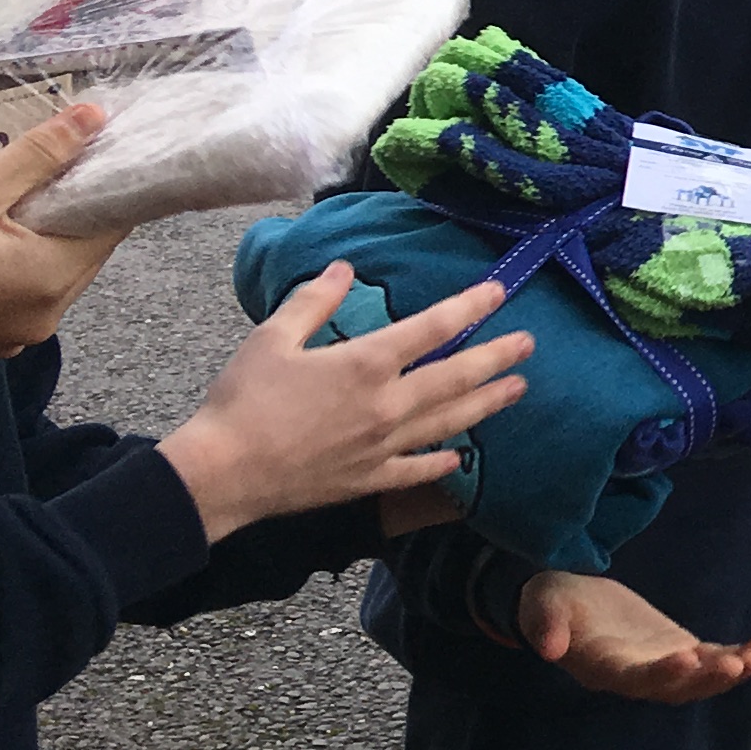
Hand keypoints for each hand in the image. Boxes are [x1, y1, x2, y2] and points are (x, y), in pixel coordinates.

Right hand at [0, 103, 123, 358]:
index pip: (110, 226)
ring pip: (55, 272)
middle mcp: (45, 318)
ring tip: (9, 200)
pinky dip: (18, 264)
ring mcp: (17, 335)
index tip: (90, 152)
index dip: (105, 184)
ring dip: (43, 236)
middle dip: (70, 209)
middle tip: (40, 169)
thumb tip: (94, 119)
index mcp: (49, 281)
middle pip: (85, 251)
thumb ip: (39, 155)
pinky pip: (24, 293)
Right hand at [156, 267, 532, 543]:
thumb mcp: (272, 338)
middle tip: (528, 345)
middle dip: (496, 358)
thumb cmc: (242, 400)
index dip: (469, 307)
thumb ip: (313, 301)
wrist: (222, 473)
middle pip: (456, 377)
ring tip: (517, 389)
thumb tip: (342, 268)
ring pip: (448, 422)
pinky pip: (416, 470)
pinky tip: (459, 457)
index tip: (498, 293)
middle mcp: (385, 406)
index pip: (432, 328)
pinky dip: (442, 463)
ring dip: (487, 404)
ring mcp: (382, 447)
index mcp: (365, 365)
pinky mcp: (368, 480)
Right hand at [518, 569, 750, 702]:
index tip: (687, 658)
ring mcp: (660, 666)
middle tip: (737, 663)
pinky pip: (710, 659)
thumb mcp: (542, 607)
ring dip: (729, 672)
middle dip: (707, 678)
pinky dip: (736, 656)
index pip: (635, 678)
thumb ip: (544, 626)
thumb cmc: (551, 603)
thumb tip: (547, 648)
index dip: (661, 673)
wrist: (567, 602)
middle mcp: (635, 677)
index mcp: (603, 668)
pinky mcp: (677, 650)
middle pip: (675, 688)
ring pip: (698, 680)